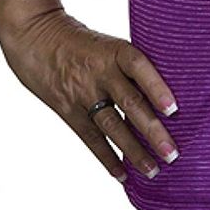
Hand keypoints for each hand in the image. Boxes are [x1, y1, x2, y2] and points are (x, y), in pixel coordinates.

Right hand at [0, 8, 179, 182]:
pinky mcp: (67, 109)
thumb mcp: (110, 43)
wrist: (36, 35)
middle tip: (172, 153)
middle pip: (130, 104)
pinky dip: (107, 157)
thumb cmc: (84, 40)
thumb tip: (166, 90)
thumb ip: (131, 66)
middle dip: (152, 131)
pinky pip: (90, 137)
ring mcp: (82, 93)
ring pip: (111, 126)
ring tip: (153, 170)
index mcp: (114, 51)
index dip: (156, 87)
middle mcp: (99, 73)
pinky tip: (122, 174)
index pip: (139, 67)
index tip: (173, 109)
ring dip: (133, 151)